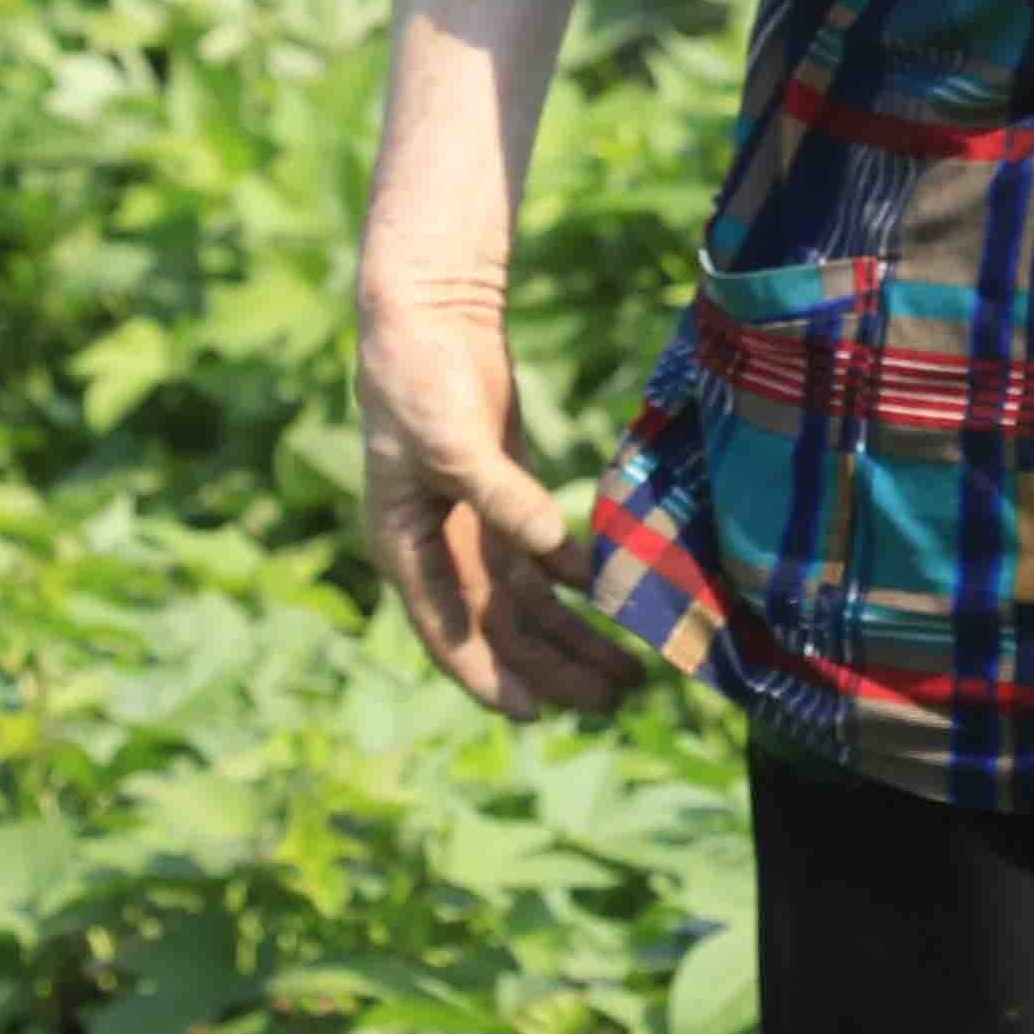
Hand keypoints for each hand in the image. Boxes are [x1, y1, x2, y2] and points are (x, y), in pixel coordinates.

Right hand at [356, 280, 641, 720]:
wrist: (431, 318)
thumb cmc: (422, 382)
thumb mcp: (453, 442)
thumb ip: (502, 498)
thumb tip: (551, 553)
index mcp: (406, 548)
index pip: (450, 632)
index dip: (491, 676)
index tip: (535, 715)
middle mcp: (439, 549)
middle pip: (502, 627)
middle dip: (554, 667)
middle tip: (612, 701)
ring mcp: (475, 524)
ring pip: (529, 601)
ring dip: (574, 636)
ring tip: (626, 672)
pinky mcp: (507, 495)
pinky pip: (545, 556)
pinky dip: (578, 579)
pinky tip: (615, 599)